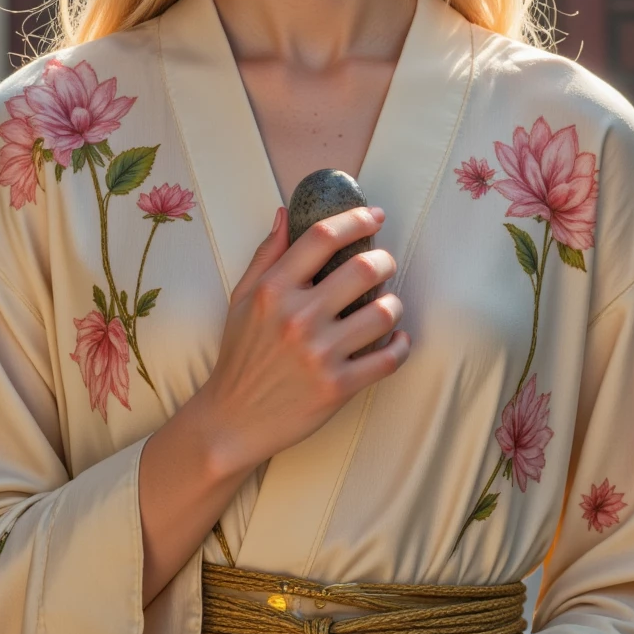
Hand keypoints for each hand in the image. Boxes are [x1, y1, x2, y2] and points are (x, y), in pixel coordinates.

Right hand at [192, 204, 409, 474]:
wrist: (233, 420)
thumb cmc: (241, 356)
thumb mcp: (241, 299)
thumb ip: (266, 255)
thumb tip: (285, 213)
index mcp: (273, 290)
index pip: (322, 237)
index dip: (356, 219)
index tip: (375, 216)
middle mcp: (297, 318)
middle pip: (363, 269)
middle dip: (385, 261)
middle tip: (384, 265)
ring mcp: (319, 354)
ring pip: (384, 313)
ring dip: (393, 305)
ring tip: (386, 306)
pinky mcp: (338, 387)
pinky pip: (388, 358)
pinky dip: (400, 346)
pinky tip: (395, 340)